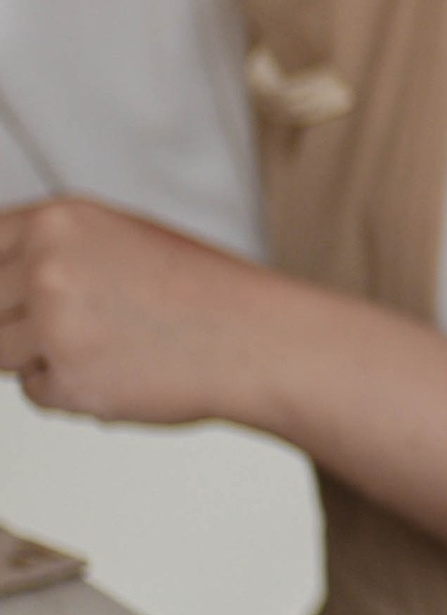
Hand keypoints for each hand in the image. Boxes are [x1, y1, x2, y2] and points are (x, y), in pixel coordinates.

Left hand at [0, 199, 274, 427]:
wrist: (255, 340)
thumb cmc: (198, 292)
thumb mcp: (116, 238)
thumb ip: (47, 252)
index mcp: (56, 221)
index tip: (14, 302)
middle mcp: (47, 266)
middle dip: (14, 325)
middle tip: (77, 326)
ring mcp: (55, 324)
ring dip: (38, 360)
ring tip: (103, 346)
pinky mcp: (69, 380)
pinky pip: (34, 394)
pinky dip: (68, 393)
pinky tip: (120, 372)